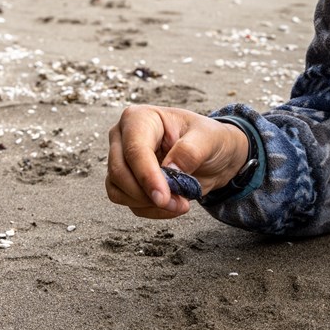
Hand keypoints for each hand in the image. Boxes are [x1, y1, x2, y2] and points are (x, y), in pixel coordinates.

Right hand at [105, 105, 249, 218]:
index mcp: (139, 119)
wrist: (212, 156)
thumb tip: (170, 170)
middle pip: (119, 172)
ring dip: (149, 204)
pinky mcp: (125, 182)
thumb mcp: (209, 139)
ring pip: (118, 191)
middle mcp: (123, 138)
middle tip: (179, 203)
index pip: (134, 150)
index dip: (147, 176)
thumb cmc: (207, 140)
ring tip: (179, 202)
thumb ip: (190, 152)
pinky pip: (128, 203)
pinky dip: (150, 210)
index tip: (163, 197)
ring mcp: (120, 161)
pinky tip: (172, 204)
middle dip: (148, 194)